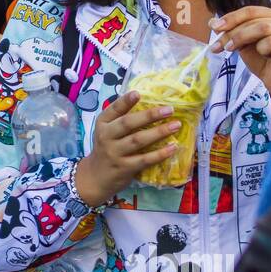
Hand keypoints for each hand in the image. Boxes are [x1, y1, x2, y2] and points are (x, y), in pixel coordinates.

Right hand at [73, 91, 180, 205]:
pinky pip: (144, 159)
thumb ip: (120, 119)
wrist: (95, 177)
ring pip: (138, 140)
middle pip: (128, 123)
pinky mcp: (124, 168)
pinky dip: (159, 153)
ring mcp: (115, 153)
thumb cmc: (106, 149)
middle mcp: (106, 137)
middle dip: (150, 115)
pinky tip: (172, 147)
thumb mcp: (106, 131)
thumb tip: (147, 103)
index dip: (125, 101)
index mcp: (102, 124)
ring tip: (175, 125)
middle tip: (169, 109)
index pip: (113, 110)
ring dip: (159, 132)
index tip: (138, 94)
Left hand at [210, 6, 270, 98]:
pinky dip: (260, 48)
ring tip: (230, 49)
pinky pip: (270, 43)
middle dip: (231, 31)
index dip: (230, 18)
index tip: (214, 27)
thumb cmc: (264, 60)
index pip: (249, 11)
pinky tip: (260, 55)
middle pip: (252, 19)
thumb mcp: (243, 43)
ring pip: (261, 28)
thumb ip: (231, 31)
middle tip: (218, 44)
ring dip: (241, 38)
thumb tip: (212, 22)